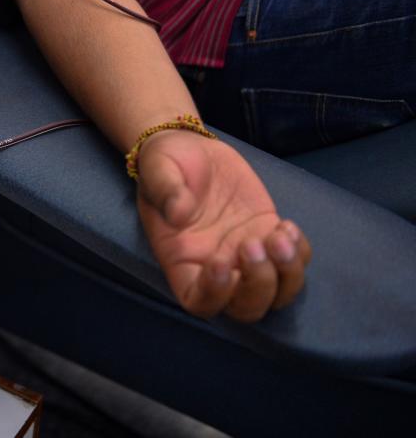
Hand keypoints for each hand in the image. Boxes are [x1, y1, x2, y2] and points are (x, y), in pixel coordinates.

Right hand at [135, 130, 311, 321]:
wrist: (192, 148)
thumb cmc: (166, 162)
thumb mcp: (157, 167)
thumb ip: (166, 189)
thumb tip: (179, 212)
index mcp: (181, 260)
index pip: (198, 300)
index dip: (215, 293)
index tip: (221, 260)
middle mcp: (216, 268)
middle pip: (245, 308)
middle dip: (259, 285)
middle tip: (253, 243)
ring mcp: (246, 256)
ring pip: (277, 293)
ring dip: (288, 273)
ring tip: (280, 234)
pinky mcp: (268, 237)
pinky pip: (294, 263)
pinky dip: (300, 252)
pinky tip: (287, 225)